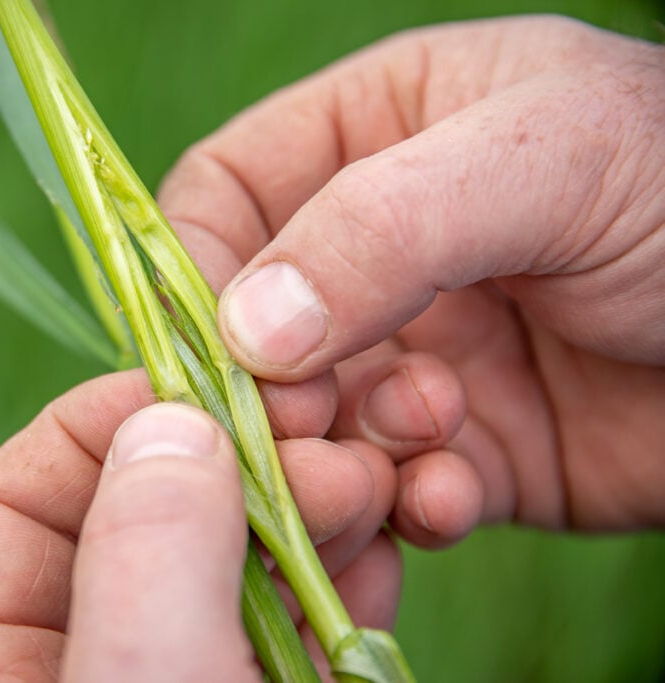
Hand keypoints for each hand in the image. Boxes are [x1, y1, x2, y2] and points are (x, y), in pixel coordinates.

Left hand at [0, 371, 417, 680]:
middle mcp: (79, 653)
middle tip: (328, 443)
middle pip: (140, 513)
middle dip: (238, 462)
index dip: (108, 421)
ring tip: (373, 486)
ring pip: (227, 556)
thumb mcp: (148, 682)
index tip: (210, 384)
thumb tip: (172, 421)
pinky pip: (288, 615)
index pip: (17, 495)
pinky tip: (384, 554)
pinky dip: (339, 578)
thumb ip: (146, 550)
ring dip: (307, 509)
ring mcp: (175, 672)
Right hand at [158, 15, 664, 534]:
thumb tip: (244, 333)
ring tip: (421, 446)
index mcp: (375, 136)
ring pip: (309, 421)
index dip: (197, 268)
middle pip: (252, 326)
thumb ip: (380, 227)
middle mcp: (380, 249)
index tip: (212, 347)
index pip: (227, 196)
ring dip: (342, 452)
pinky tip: (457, 495)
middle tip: (307, 424)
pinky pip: (386, 487)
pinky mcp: (459, 445)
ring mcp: (415, 350)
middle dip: (269, 385)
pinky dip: (406, 505)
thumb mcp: (543, 159)